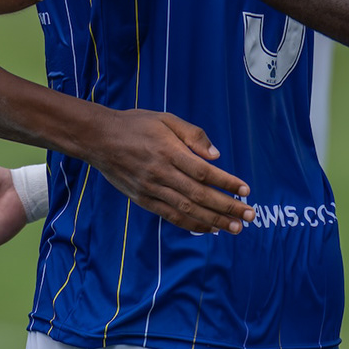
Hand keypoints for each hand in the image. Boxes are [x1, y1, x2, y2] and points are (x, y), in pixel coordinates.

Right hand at [87, 108, 253, 233]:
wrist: (99, 139)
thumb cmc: (135, 125)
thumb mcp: (166, 119)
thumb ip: (192, 135)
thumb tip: (216, 156)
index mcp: (168, 151)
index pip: (204, 172)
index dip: (226, 182)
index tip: (245, 190)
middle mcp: (161, 173)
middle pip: (199, 195)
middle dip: (227, 207)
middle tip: (249, 216)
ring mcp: (151, 189)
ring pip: (186, 209)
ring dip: (213, 220)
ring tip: (235, 227)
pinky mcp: (143, 199)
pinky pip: (169, 215)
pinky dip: (190, 224)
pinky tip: (208, 229)